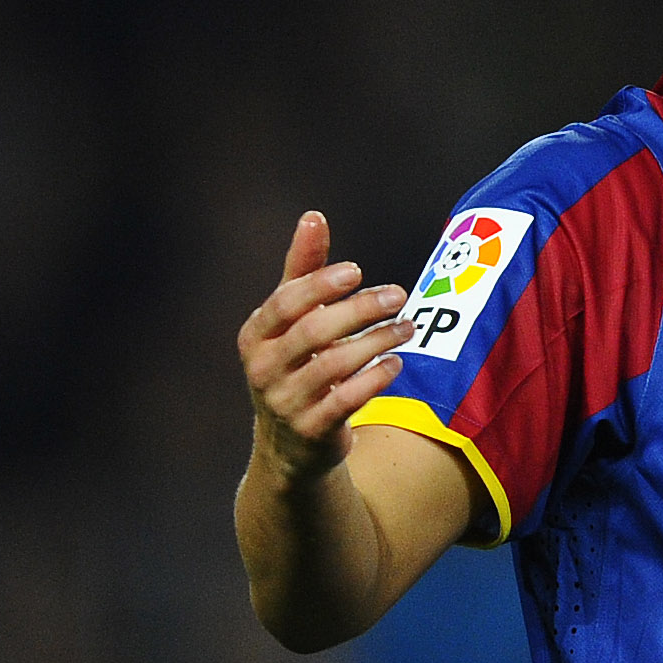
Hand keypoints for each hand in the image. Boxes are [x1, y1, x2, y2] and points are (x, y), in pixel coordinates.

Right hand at [240, 212, 410, 483]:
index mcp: (254, 335)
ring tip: (407, 328)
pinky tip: (396, 362)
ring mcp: (285, 402)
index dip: (321, 284)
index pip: (285, 302)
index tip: (358, 271)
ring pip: (334, 366)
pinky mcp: (311, 430)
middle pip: (314, 331)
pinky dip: (375, 378)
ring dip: (378, 341)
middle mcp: (263, 368)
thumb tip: (313, 217)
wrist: (290, 445)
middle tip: (399, 294)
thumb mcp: (293, 320)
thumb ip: (303, 270)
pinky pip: (347, 400)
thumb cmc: (296, 364)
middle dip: (361, 309)